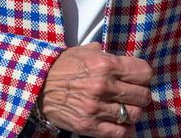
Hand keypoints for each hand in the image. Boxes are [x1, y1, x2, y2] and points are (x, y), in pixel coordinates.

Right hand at [37, 43, 152, 137]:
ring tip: (128, 109)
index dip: (144, 75)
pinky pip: (120, 133)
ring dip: (134, 112)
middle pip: (143, 96)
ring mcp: (96, 108)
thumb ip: (106, 53)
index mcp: (105, 64)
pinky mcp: (89, 126)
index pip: (143, 73)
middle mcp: (103, 86)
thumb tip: (121, 58)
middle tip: (136, 94)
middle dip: (142, 95)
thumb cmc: (61, 66)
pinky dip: (126, 130)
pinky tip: (123, 124)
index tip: (140, 77)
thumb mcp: (84, 51)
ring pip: (134, 115)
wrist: (36, 84)